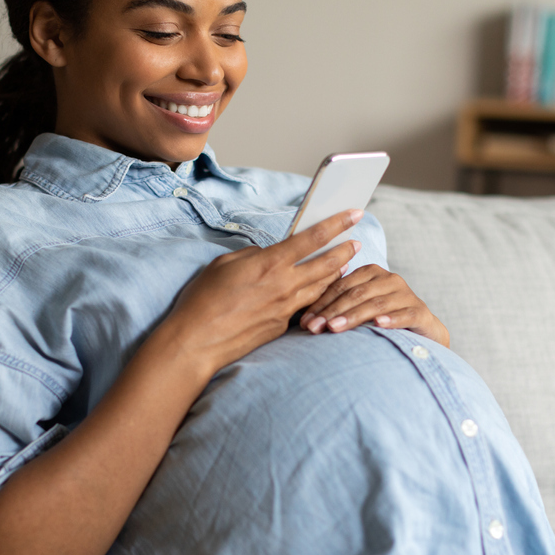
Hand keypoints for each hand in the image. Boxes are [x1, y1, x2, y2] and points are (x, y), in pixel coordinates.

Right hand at [157, 209, 364, 382]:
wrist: (197, 341)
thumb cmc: (204, 299)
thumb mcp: (226, 264)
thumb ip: (254, 256)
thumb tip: (270, 256)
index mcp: (270, 263)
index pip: (313, 238)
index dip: (337, 223)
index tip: (354, 214)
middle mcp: (284, 285)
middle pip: (328, 264)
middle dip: (346, 250)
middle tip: (356, 242)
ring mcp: (286, 308)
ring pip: (322, 287)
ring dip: (336, 274)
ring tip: (343, 265)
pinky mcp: (282, 326)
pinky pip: (305, 306)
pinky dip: (316, 295)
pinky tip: (318, 291)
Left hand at [299, 264, 449, 346]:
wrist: (422, 332)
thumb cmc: (382, 319)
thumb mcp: (358, 310)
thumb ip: (338, 307)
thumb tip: (303, 320)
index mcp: (370, 273)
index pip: (340, 286)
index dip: (320, 303)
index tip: (304, 321)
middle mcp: (389, 279)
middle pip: (355, 294)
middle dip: (331, 312)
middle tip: (313, 328)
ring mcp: (406, 294)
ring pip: (375, 304)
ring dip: (353, 316)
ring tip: (335, 328)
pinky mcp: (420, 311)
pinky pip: (404, 314)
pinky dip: (391, 319)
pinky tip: (378, 325)